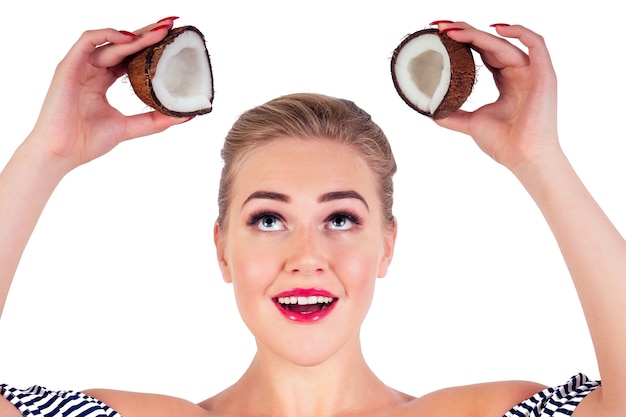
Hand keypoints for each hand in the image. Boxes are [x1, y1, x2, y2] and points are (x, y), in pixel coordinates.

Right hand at [26, 18, 186, 171]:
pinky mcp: (68, 67)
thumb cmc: (86, 142)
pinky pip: (88, 41)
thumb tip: (186, 115)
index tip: (172, 40)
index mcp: (102, 81)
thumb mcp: (129, 128)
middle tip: (171, 25)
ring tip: (160, 31)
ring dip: (136, 34)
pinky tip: (130, 38)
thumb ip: (155, 120)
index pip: (129, 57)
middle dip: (147, 34)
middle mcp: (91, 70)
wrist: (62, 154)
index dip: (149, 47)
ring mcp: (80, 67)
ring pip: (110, 41)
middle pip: (123, 45)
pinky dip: (108, 35)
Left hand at [432, 22, 558, 171]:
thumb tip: (430, 111)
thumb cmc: (504, 144)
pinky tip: (494, 28)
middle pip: (490, 43)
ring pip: (504, 43)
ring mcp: (532, 72)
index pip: (482, 52)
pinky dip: (518, 32)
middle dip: (464, 31)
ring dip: (477, 33)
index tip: (438, 35)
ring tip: (452, 30)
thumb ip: (452, 115)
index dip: (462, 41)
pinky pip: (536, 44)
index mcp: (505, 81)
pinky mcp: (544, 75)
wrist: (522, 158)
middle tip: (439, 27)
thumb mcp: (471, 123)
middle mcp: (519, 73)